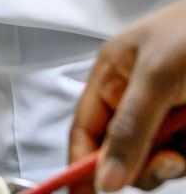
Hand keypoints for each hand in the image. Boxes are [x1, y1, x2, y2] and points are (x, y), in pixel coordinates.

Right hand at [68, 0, 185, 193]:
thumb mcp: (157, 77)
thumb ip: (129, 128)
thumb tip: (103, 180)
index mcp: (112, 78)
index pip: (86, 130)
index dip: (81, 164)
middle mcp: (136, 99)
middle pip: (122, 153)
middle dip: (144, 163)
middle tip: (172, 157)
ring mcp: (168, 114)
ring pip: (160, 160)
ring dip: (178, 160)